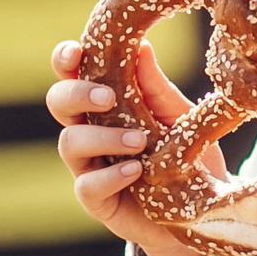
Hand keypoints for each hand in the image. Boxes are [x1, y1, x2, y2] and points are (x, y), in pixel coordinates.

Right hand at [48, 37, 213, 255]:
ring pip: (69, 142)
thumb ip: (154, 87)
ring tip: (138, 141)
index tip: (76, 51)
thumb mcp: (177, 116)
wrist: (199, 210)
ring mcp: (88, 166)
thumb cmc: (183, 155)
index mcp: (102, 103)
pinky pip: (87, 186)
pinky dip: (111, 175)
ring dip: (103, 137)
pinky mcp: (96, 200)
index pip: (72, 75)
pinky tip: (136, 169)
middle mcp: (88, 130)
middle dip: (76, 94)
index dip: (65, 60)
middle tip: (107, 97)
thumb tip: (141, 45)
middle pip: (57, 103)